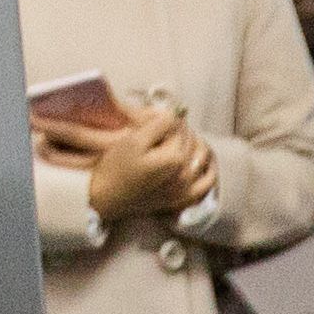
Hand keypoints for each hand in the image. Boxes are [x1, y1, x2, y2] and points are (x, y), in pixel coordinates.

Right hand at [54, 110, 212, 222]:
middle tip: (167, 126)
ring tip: (184, 139)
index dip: (169, 119)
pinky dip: (208, 170)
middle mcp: (187, 175)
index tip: (158, 117)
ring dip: (198, 145)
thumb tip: (175, 114)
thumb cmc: (116, 167)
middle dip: (182, 131)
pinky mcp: (183, 200)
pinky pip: (206, 184)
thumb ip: (158, 125)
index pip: (180, 128)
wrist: (105, 198)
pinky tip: (202, 162)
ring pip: (204, 159)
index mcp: (176, 158)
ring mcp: (187, 190)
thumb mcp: (134, 140)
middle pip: (192, 142)